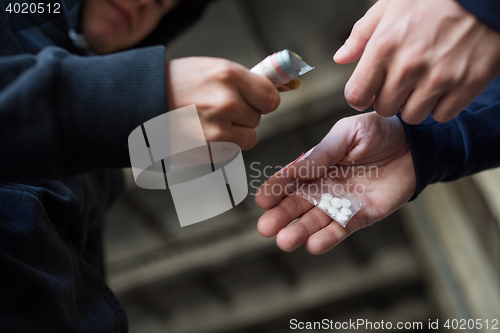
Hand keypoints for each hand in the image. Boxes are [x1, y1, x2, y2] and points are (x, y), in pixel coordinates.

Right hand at [166, 57, 279, 149]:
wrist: (138, 103)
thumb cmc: (175, 83)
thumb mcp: (211, 68)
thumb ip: (244, 80)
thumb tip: (278, 90)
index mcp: (229, 76)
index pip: (271, 98)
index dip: (263, 100)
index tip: (255, 100)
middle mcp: (226, 103)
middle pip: (257, 119)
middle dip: (243, 115)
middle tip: (218, 108)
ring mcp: (216, 131)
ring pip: (247, 138)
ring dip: (234, 133)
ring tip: (209, 122)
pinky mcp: (206, 152)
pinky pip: (230, 153)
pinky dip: (220, 147)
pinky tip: (200, 134)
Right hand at [255, 112, 415, 253]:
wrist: (415, 144)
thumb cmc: (378, 132)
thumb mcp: (346, 134)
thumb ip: (321, 153)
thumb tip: (292, 171)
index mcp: (316, 165)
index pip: (290, 180)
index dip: (274, 190)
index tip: (262, 201)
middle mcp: (324, 187)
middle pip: (297, 205)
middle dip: (280, 217)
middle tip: (266, 228)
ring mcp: (341, 203)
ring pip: (315, 221)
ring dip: (300, 232)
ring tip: (285, 242)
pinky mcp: (361, 216)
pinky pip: (341, 229)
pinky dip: (327, 238)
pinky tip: (313, 245)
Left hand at [334, 0, 499, 123]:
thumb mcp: (390, 6)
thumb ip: (362, 35)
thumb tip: (341, 58)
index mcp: (384, 46)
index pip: (356, 95)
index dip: (360, 97)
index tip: (368, 94)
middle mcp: (408, 65)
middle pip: (384, 108)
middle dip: (389, 99)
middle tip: (401, 84)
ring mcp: (439, 77)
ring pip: (412, 115)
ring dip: (414, 105)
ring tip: (423, 84)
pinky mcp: (467, 84)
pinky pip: (442, 115)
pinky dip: (441, 106)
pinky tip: (444, 87)